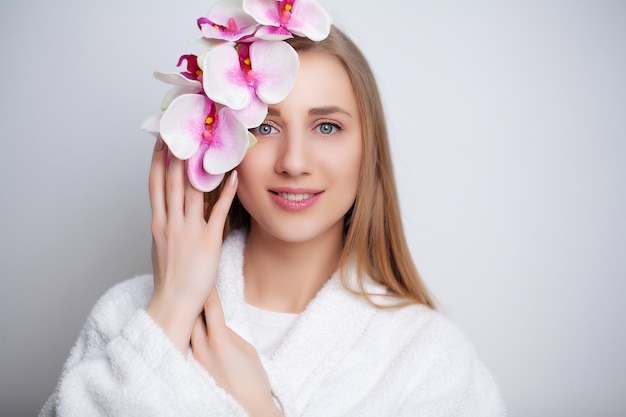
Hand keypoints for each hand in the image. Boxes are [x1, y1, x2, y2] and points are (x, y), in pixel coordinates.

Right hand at [146, 136, 237, 352]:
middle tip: (182, 129)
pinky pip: (218, 211)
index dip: (156, 160)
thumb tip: (169, 210)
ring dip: (199, 166)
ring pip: (192, 191)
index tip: (160, 140)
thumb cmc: (169, 279)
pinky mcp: (208, 241)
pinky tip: (233, 176)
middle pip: (171, 181)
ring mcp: (189, 231)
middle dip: (176, 153)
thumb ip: (165, 226)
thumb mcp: (160, 248)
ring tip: (205, 143)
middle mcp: (170, 223)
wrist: (173, 304)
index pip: (154, 185)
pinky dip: (226, 192)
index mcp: (157, 223)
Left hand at [191, 289, 282, 416]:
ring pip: (186, 330)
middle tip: (191, 283)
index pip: (210, 307)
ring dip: (187, 316)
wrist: (247, 409)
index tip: (206, 277)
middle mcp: (201, 349)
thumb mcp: (247, 350)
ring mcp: (193, 361)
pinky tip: (185, 327)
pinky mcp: (190, 371)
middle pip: (191, 315)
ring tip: (185, 302)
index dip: (208, 290)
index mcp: (219, 340)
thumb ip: (230, 333)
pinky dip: (186, 333)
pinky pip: (186, 346)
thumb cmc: (253, 381)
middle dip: (192, 299)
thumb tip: (217, 323)